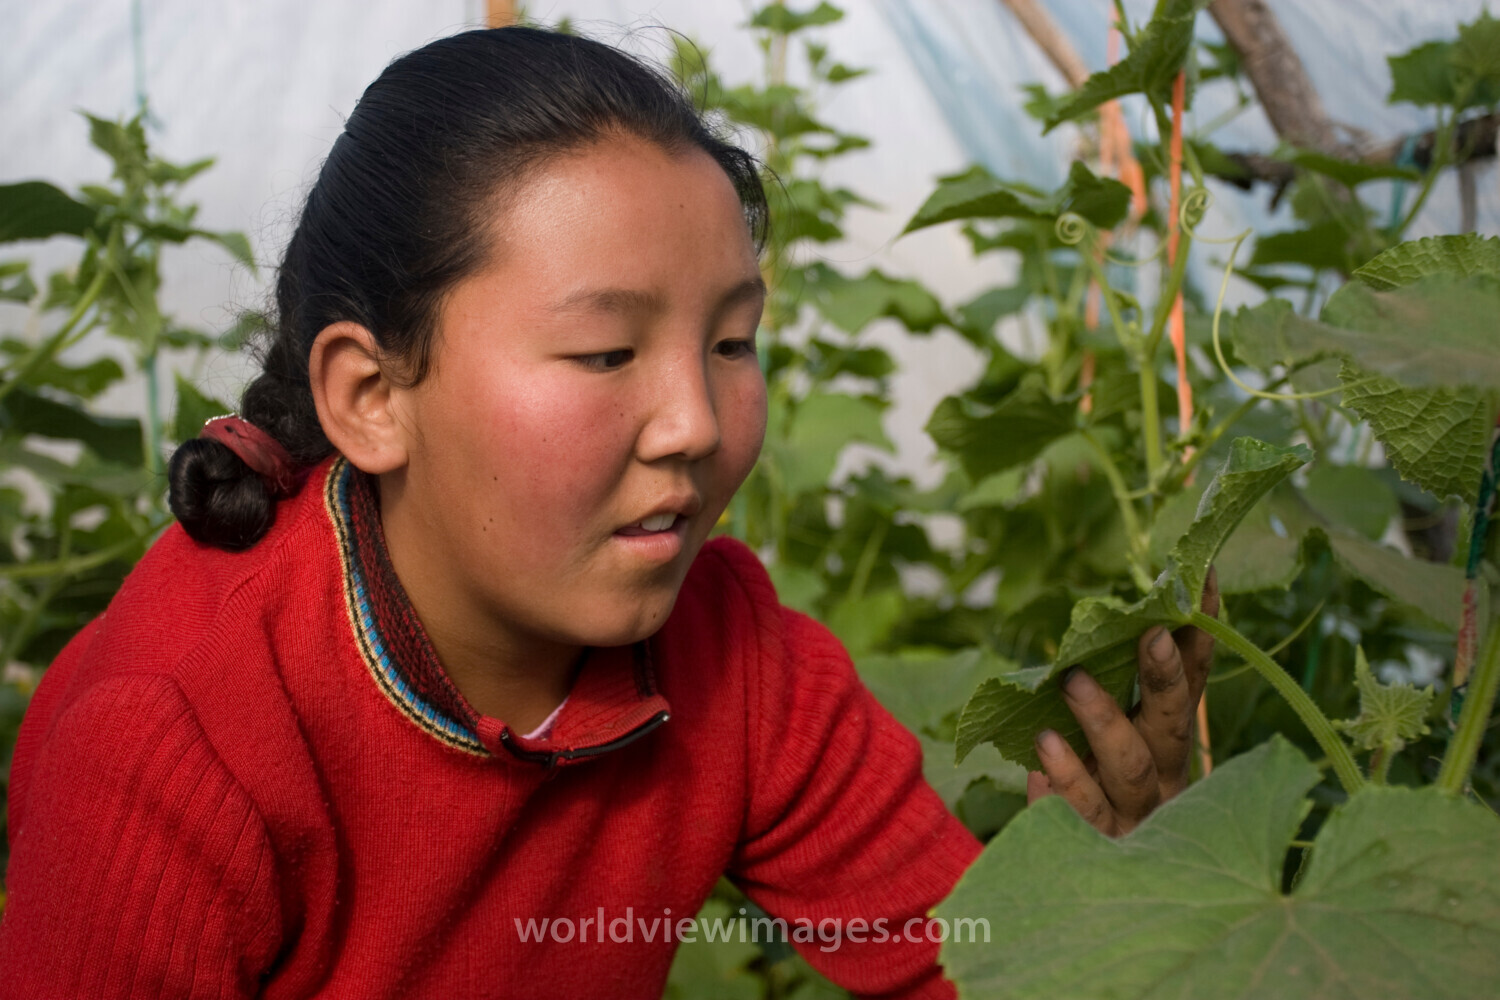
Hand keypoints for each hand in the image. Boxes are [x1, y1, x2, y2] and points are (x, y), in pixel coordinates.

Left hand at [1026, 568, 1217, 835]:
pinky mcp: (1101, 848)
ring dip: (1103, 721)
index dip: (1201, 636)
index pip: (1194, 683)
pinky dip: (1062, 783)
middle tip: (1149, 632)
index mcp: (1171, 744)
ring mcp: (1137, 817)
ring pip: (1127, 768)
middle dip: (1163, 678)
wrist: (1108, 895)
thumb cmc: (1100, 792)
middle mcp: (1165, 778)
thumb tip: (1102, 616)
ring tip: (1070, 682)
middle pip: (1169, 725)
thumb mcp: (1113, 736)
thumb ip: (1112, 689)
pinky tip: (1038, 759)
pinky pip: (1082, 814)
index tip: (1203, 582)